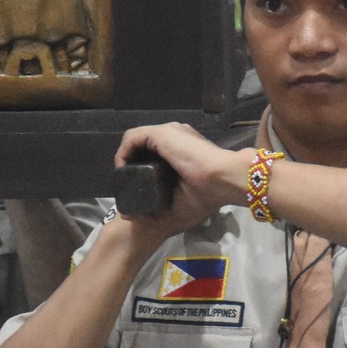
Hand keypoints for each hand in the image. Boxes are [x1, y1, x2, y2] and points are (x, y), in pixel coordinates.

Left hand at [113, 123, 249, 239]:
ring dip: (126, 157)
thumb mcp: (180, 206)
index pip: (157, 153)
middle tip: (128, 181)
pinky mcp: (162, 133)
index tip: (137, 185)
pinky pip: (133, 138)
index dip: (143, 168)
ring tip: (124, 175)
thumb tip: (129, 216)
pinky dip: (124, 152)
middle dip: (133, 162)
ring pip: (137, 140)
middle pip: (146, 145)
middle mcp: (178, 137)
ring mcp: (170, 131)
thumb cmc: (208, 195)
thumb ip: (159, 210)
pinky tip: (122, 169)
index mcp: (185, 150)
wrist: (224, 181)